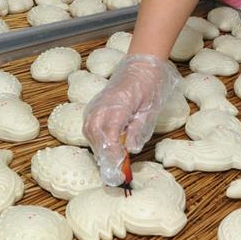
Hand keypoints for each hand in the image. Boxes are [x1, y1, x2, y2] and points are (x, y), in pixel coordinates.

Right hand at [82, 54, 180, 185]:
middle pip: (96, 136)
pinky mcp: (93, 107)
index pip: (110, 134)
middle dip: (105, 156)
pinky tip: (109, 149)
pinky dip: (97, 141)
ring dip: (100, 150)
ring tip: (114, 164)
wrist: (140, 65)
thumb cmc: (149, 84)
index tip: (120, 170)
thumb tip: (131, 149)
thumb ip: (139, 129)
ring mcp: (95, 105)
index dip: (113, 154)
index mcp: (118, 103)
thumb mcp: (151, 108)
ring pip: (90, 133)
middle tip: (116, 174)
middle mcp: (102, 104)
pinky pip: (90, 128)